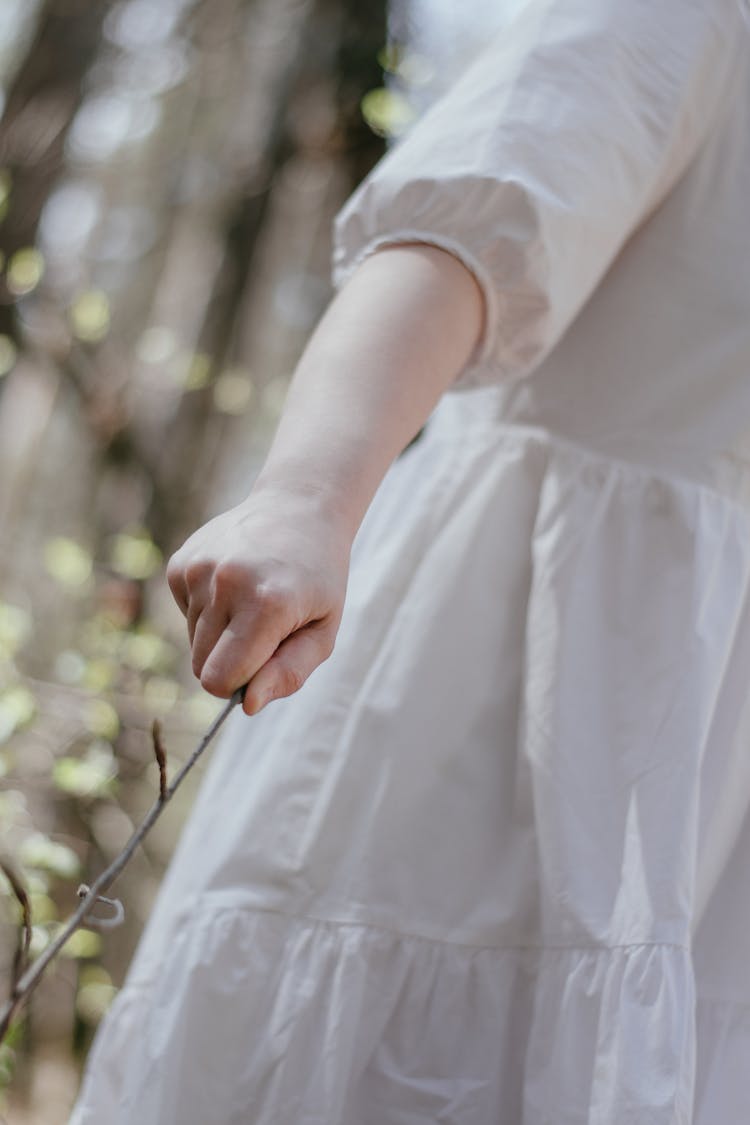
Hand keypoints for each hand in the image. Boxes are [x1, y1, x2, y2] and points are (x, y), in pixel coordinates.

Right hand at [166, 487, 350, 715]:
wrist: (298, 509)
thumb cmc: (317, 580)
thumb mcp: (323, 631)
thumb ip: (289, 674)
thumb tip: (247, 704)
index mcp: (267, 604)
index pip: (220, 680)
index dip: (239, 686)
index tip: (263, 666)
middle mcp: (226, 583)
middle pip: (202, 667)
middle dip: (231, 662)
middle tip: (265, 631)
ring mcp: (198, 569)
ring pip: (193, 642)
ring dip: (221, 634)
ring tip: (252, 599)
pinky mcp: (180, 563)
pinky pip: (185, 615)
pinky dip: (208, 610)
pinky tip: (234, 584)